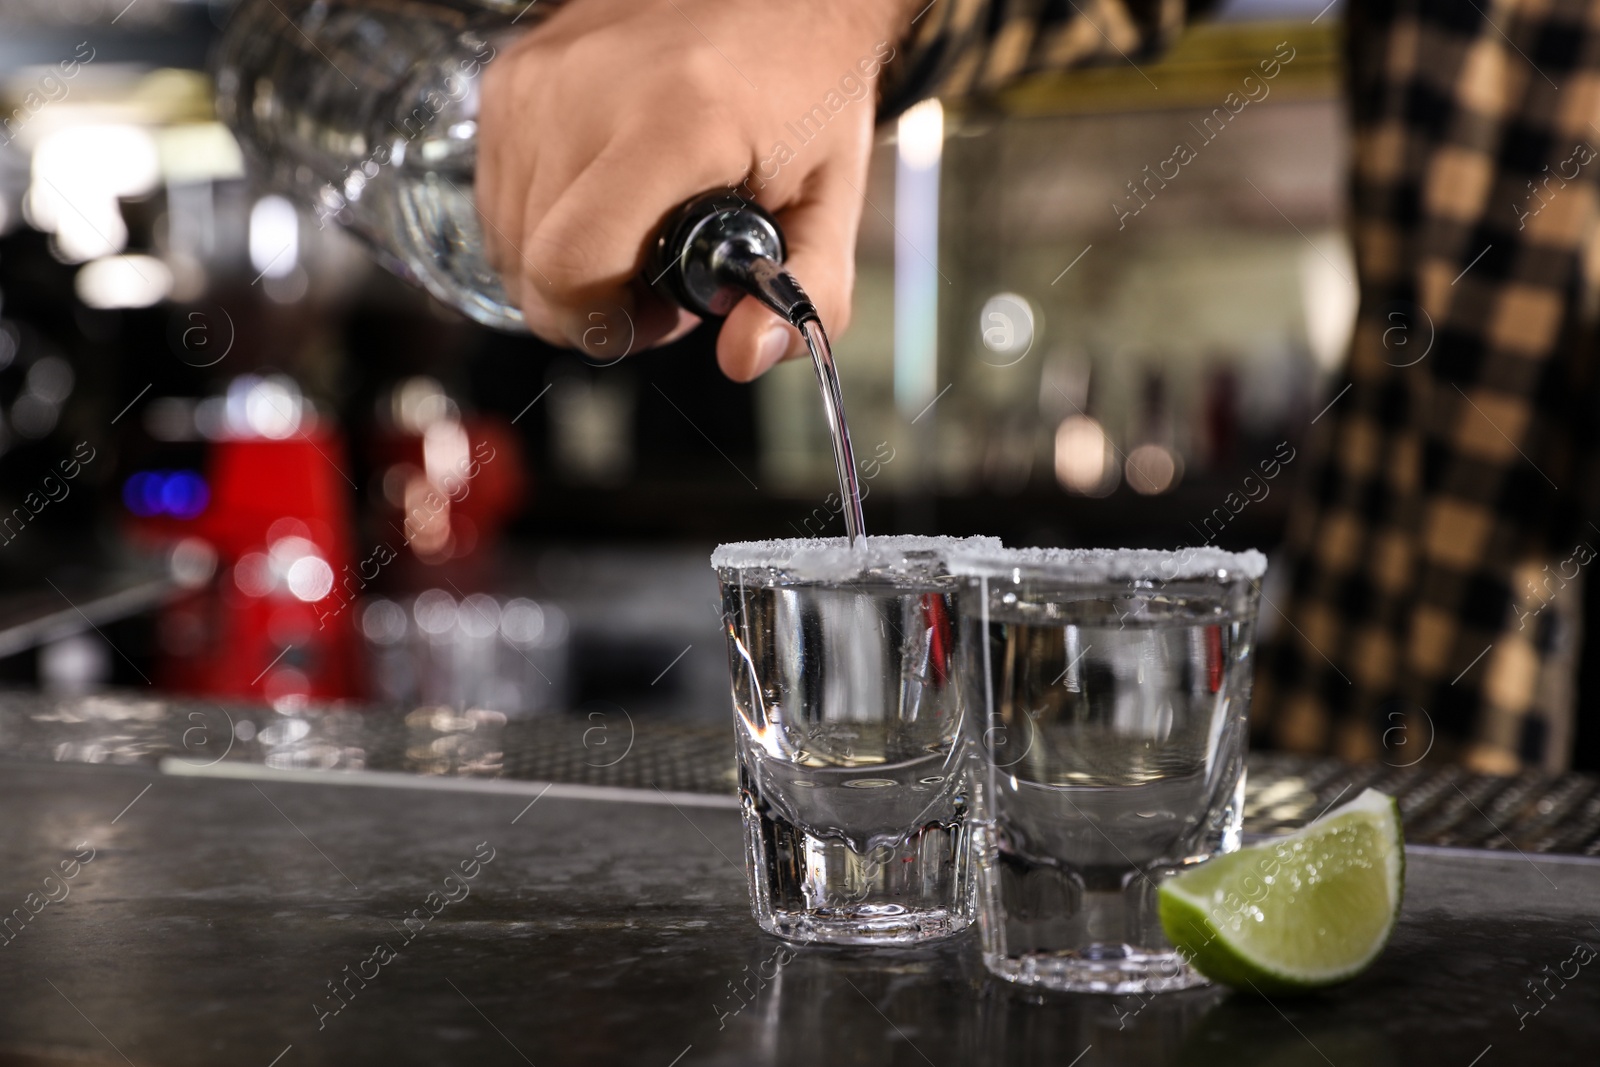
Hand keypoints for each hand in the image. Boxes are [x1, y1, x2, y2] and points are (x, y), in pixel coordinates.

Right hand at [476, 0, 911, 379]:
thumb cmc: (805, 85)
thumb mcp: (832, 202)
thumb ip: (807, 293)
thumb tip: (748, 355)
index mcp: (675, 124)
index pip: (569, 267)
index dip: (601, 322)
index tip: (650, 316)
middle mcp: (588, 92)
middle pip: (531, 264)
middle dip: (589, 300)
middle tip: (656, 274)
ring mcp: (539, 78)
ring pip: (505, 235)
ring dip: (563, 259)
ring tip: (634, 229)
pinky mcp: (513, 73)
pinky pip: (498, 190)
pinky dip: (542, 215)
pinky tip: (603, 195)